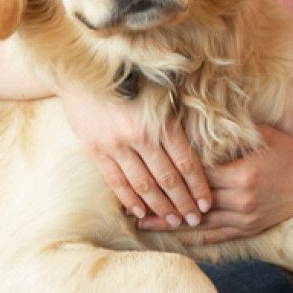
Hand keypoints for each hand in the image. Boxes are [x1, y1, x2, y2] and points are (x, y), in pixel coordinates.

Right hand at [58, 86, 210, 224]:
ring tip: (173, 222)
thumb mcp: (164, 93)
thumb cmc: (134, 79)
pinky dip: (129, 200)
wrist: (84, 70)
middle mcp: (139, 136)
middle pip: (167, 179)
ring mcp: (115, 145)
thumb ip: (181, 120)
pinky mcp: (95, 150)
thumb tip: (208, 145)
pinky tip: (141, 213)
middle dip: (183, 203)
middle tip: (194, 220)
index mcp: (162, 122)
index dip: (199, 187)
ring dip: (160, 207)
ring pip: (142, 185)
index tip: (208, 204)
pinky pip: (115, 182)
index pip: (186, 163)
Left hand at [139, 124, 292, 241]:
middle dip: (161, 198)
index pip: (197, 173)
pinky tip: (170, 235)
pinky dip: (190, 236)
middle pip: (192, 198)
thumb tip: (202, 122)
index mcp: (242, 173)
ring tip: (139, 221)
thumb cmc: (291, 155)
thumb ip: (233, 132)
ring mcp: (243, 217)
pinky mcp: (247, 229)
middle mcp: (240, 198)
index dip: (171, 172)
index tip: (146, 168)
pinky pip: (213, 235)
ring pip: (197, 221)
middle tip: (130, 197)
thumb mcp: (265, 136)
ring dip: (167, 222)